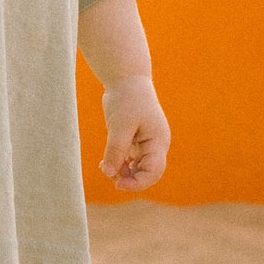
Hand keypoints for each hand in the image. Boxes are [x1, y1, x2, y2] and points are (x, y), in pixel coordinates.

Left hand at [99, 75, 169, 191]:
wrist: (126, 79)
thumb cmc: (126, 99)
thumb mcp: (119, 125)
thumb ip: (116, 150)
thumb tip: (110, 174)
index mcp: (158, 141)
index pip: (154, 171)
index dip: (137, 183)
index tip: (118, 184)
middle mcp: (156, 145)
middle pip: (147, 173)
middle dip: (129, 179)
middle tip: (109, 175)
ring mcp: (147, 143)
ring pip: (137, 168)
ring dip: (122, 172)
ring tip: (105, 165)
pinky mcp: (136, 141)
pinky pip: (130, 160)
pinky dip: (119, 164)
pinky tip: (106, 162)